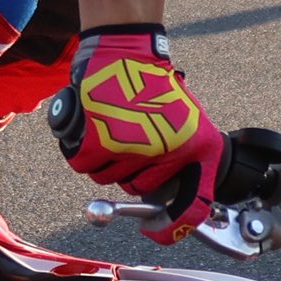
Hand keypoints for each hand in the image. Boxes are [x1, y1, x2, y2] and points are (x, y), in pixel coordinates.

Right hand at [55, 27, 228, 236]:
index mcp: (197, 148)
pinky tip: (93, 126)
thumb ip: (182, 161)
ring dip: (105, 160)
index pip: (193, 207)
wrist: (125, 50)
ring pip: (108, 178)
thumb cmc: (153, 86)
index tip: (156, 230)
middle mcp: (168, 151)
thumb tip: (171, 202)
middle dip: (131, 170)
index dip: (173, 228)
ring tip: (113, 126)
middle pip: (139, 189)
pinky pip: (84, 165)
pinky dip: (82, 149)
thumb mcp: (186, 122)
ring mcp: (133, 148)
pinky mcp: (100, 142)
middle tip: (130, 138)